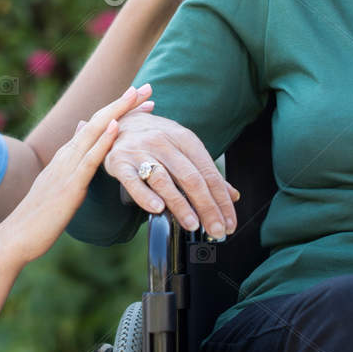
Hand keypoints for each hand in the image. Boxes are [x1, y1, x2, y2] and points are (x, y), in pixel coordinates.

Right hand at [0, 86, 152, 265]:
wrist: (17, 235)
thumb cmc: (40, 216)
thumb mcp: (59, 182)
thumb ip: (72, 159)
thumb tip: (82, 132)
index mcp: (66, 155)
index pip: (96, 125)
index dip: (118, 109)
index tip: (139, 98)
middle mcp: (67, 154)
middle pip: (98, 120)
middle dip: (123, 102)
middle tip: (147, 87)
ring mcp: (67, 167)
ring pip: (94, 132)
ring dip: (117, 111)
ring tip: (136, 95)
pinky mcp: (70, 185)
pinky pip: (89, 159)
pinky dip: (103, 140)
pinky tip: (116, 127)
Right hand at [103, 111, 239, 237]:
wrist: (121, 121)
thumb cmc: (157, 139)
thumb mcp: (184, 148)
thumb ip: (206, 172)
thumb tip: (232, 195)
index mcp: (184, 139)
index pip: (208, 173)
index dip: (221, 200)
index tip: (229, 223)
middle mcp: (163, 142)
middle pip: (190, 178)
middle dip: (207, 207)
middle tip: (216, 230)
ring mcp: (140, 151)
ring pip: (164, 181)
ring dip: (180, 205)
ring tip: (193, 224)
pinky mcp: (120, 162)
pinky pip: (133, 181)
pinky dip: (146, 196)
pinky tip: (157, 209)